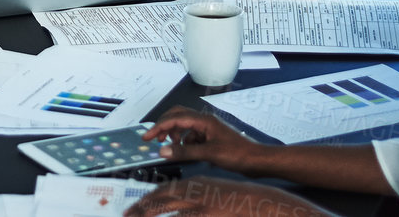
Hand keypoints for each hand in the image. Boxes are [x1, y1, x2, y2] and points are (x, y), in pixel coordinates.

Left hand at [125, 179, 328, 216]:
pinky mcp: (205, 213)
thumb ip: (196, 202)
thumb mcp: (215, 196)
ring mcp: (199, 203)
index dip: (145, 202)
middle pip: (157, 199)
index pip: (162, 191)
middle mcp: (193, 190)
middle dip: (138, 210)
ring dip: (146, 215)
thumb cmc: (240, 202)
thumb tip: (182, 211)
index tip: (132, 212)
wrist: (266, 202)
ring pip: (163, 208)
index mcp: (194, 184)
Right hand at [141, 107, 259, 171]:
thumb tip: (163, 150)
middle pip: (178, 116)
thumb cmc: (237, 154)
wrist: (256, 160)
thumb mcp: (208, 153)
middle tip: (153, 139)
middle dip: (164, 126)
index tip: (146, 137)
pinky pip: (192, 135)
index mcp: (203, 120)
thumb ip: (184, 152)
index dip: (158, 127)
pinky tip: (188, 151)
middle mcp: (204, 120)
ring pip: (184, 125)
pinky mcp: (211, 137)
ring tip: (171, 147)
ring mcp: (208, 128)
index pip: (174, 119)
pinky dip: (185, 142)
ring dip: (175, 134)